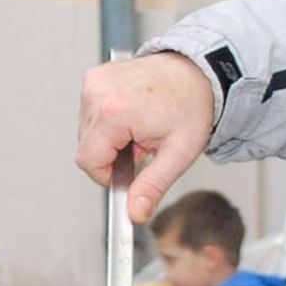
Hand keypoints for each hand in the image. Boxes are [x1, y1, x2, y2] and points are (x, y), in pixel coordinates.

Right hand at [76, 51, 215, 224]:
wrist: (199, 71)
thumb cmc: (192, 106)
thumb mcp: (178, 154)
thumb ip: (152, 186)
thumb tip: (135, 213)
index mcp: (114, 112)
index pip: (89, 161)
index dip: (108, 174)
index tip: (131, 169)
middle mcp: (98, 93)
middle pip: (87, 147)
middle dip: (113, 155)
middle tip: (142, 145)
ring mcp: (94, 82)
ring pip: (87, 132)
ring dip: (110, 138)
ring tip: (140, 128)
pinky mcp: (94, 77)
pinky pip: (90, 114)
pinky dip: (108, 122)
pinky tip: (132, 116)